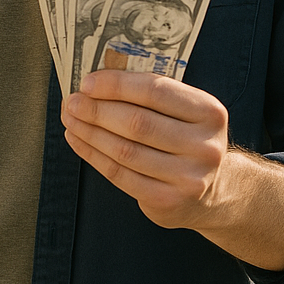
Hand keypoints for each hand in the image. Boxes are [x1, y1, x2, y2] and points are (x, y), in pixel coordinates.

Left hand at [61, 70, 228, 229]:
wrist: (212, 190)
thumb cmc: (186, 138)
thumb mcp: (184, 111)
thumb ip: (150, 95)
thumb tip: (97, 83)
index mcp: (209, 112)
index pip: (155, 91)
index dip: (116, 85)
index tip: (87, 82)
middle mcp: (204, 145)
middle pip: (137, 123)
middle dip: (97, 110)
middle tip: (72, 101)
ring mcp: (188, 177)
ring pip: (125, 151)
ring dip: (90, 132)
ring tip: (70, 119)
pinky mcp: (168, 201)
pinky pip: (120, 175)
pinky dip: (93, 155)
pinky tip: (78, 140)